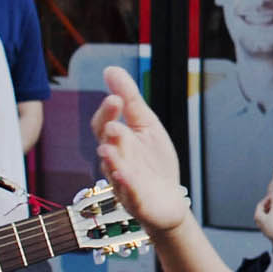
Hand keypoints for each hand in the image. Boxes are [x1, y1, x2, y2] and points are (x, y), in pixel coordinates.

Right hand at [95, 66, 191, 233]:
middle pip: (106, 145)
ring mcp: (123, 183)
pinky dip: (126, 185)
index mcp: (117, 142)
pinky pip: (128, 194)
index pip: (104, 124)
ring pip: (113, 171)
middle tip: (113, 122)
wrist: (168, 199)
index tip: (115, 98)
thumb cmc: (153, 161)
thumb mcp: (146, 125)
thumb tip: (110, 70)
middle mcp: (115, 161)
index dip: (107, 112)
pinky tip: (125, 176)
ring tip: (109, 148)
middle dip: (109, 132)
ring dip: (111, 159)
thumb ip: (130, 99)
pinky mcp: (136, 201)